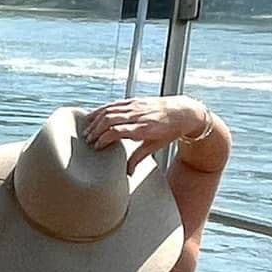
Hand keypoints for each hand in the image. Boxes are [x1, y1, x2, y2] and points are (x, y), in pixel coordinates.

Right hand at [83, 97, 210, 169]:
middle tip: (88, 141)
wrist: (184, 112)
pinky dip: (101, 110)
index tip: (96, 146)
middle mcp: (138, 115)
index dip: (103, 138)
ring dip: (95, 121)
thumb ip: (139, 157)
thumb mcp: (156, 146)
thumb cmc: (171, 130)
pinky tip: (93, 117)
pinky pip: (113, 104)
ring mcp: (135, 106)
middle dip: (95, 130)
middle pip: (109, 120)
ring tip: (87, 131)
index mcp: (144, 128)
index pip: (117, 131)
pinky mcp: (134, 100)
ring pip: (109, 110)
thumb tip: (127, 172)